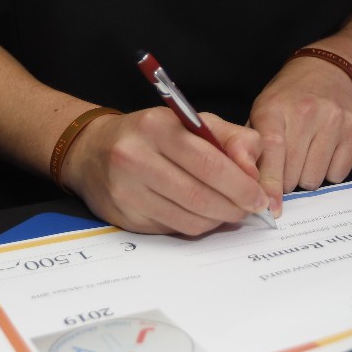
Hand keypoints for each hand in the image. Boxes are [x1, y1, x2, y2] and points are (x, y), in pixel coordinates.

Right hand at [60, 107, 269, 234]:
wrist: (92, 150)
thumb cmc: (152, 134)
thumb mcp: (193, 122)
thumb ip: (232, 139)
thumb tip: (253, 170)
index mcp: (157, 127)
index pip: (209, 163)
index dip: (241, 185)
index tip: (259, 196)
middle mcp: (136, 158)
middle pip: (199, 195)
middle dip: (234, 207)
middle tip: (250, 209)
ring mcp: (126, 190)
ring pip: (188, 218)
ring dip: (217, 220)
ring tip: (228, 211)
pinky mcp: (124, 217)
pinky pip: (172, 229)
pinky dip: (195, 225)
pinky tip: (201, 214)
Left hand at [249, 57, 351, 216]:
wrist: (327, 71)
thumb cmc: (288, 98)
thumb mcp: (261, 112)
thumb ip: (251, 148)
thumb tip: (244, 185)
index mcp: (275, 109)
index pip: (273, 152)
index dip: (270, 184)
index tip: (270, 207)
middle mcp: (306, 113)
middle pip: (294, 174)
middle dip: (286, 181)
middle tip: (286, 166)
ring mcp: (334, 120)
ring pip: (316, 178)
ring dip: (307, 176)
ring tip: (305, 154)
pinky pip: (338, 173)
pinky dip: (328, 170)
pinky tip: (324, 150)